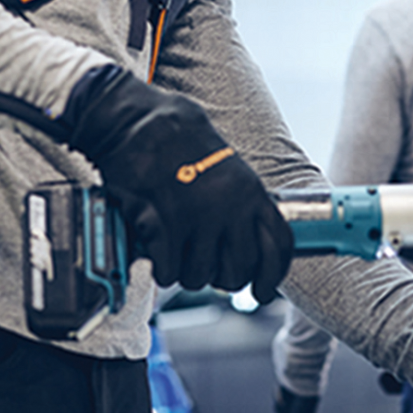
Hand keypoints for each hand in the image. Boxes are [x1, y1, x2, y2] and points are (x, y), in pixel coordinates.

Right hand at [65, 68, 292, 302]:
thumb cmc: (175, 133)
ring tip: (178, 255)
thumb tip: (250, 230)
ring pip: (201, 276)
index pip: (279, 245)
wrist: (134, 121)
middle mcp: (229, 206)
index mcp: (249, 189)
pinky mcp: (162, 224)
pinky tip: (157, 252)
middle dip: (223, 278)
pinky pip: (168, 270)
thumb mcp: (226, 160)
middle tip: (209, 269)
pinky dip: (161, 268)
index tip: (262, 291)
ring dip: (188, 273)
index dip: (272, 276)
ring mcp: (196, 217)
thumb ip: (242, 196)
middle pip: (239, 270)